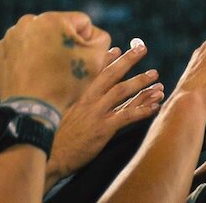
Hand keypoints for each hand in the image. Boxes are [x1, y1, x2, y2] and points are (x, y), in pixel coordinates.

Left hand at [0, 11, 112, 109]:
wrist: (31, 108)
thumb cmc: (65, 83)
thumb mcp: (96, 59)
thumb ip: (101, 39)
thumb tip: (93, 35)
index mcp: (52, 18)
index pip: (82, 23)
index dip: (89, 41)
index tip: (82, 59)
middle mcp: (29, 21)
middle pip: (60, 28)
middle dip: (67, 44)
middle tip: (67, 66)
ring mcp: (12, 36)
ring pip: (42, 37)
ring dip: (49, 48)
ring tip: (51, 70)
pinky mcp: (2, 50)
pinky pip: (25, 47)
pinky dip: (32, 56)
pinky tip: (37, 71)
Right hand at [47, 43, 163, 184]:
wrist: (48, 157)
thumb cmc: (55, 139)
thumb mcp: (63, 116)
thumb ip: (77, 104)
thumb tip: (83, 96)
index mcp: (79, 97)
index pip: (95, 73)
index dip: (108, 59)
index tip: (120, 48)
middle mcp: (88, 101)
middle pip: (111, 75)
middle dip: (128, 60)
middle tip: (142, 48)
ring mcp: (96, 114)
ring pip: (122, 92)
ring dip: (141, 83)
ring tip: (156, 78)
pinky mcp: (103, 129)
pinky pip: (127, 115)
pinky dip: (142, 109)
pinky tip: (154, 107)